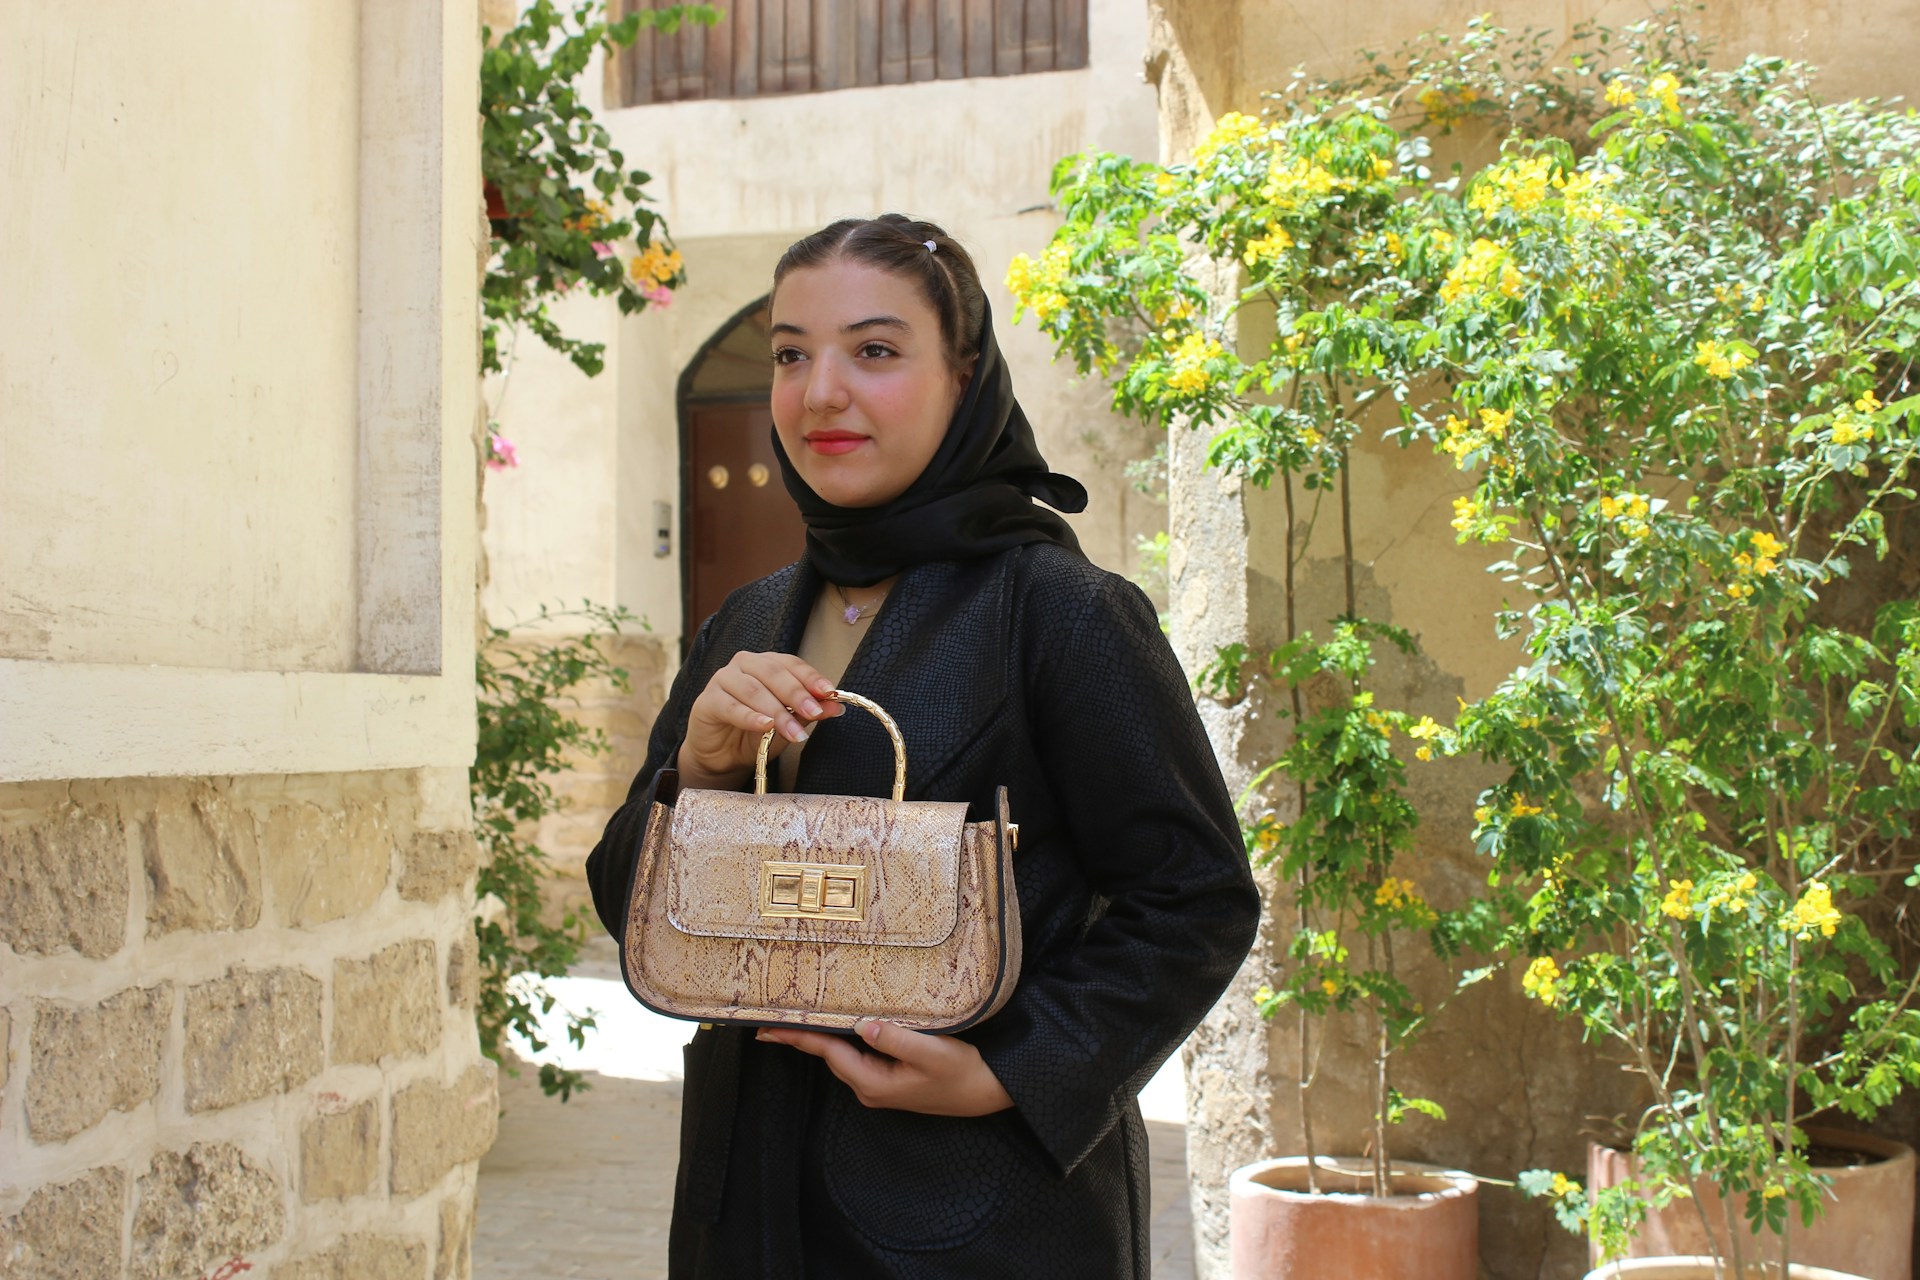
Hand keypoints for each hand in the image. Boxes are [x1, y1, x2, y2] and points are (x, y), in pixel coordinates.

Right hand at [677, 652, 843, 789]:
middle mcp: (745, 665)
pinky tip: (764, 726)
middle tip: (814, 713)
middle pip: (773, 673)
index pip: (791, 664)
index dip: (811, 677)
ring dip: (776, 711)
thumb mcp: (787, 724)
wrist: (722, 756)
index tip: (829, 693)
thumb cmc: (755, 734)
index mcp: (767, 664)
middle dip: (796, 694)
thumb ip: (808, 713)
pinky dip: (749, 716)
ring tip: (793, 730)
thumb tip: (836, 706)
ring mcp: (723, 679)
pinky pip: (730, 706)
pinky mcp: (707, 700)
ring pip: (753, 689)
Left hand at [757, 1020, 1014, 1117]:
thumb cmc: (962, 1072)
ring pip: (844, 1057)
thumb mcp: (931, 1052)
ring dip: (822, 1039)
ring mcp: (880, 1087)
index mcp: (874, 1082)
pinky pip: (858, 1058)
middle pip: (830, 1057)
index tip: (769, 1029)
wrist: (986, 1091)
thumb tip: (862, 1025)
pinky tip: (839, 1028)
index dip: (799, 1038)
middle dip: (803, 1038)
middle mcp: (871, 1088)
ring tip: (797, 1020)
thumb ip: (895, 1039)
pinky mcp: (890, 1080)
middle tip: (773, 1020)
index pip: (829, 1053)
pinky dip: (843, 1042)